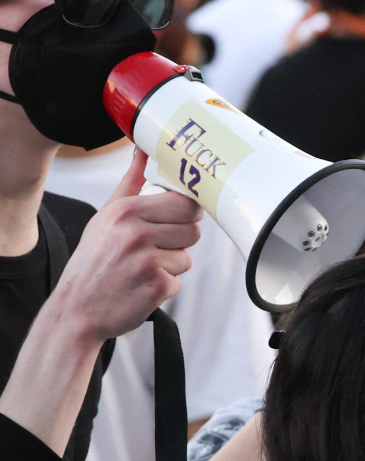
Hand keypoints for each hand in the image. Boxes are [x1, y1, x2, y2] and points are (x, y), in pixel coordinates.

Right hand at [48, 151, 200, 343]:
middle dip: (179, 240)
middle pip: (193, 229)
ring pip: (187, 257)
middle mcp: (136, 232)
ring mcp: (147, 259)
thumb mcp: (105, 217)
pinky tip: (140, 286)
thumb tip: (143, 151)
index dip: (185, 214)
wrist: (76, 309)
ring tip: (141, 269)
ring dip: (170, 266)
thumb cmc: (93, 262)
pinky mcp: (157, 284)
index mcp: (125, 211)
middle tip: (154, 249)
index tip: (176, 220)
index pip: (185, 203)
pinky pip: (179, 281)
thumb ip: (130, 184)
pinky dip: (164, 287)